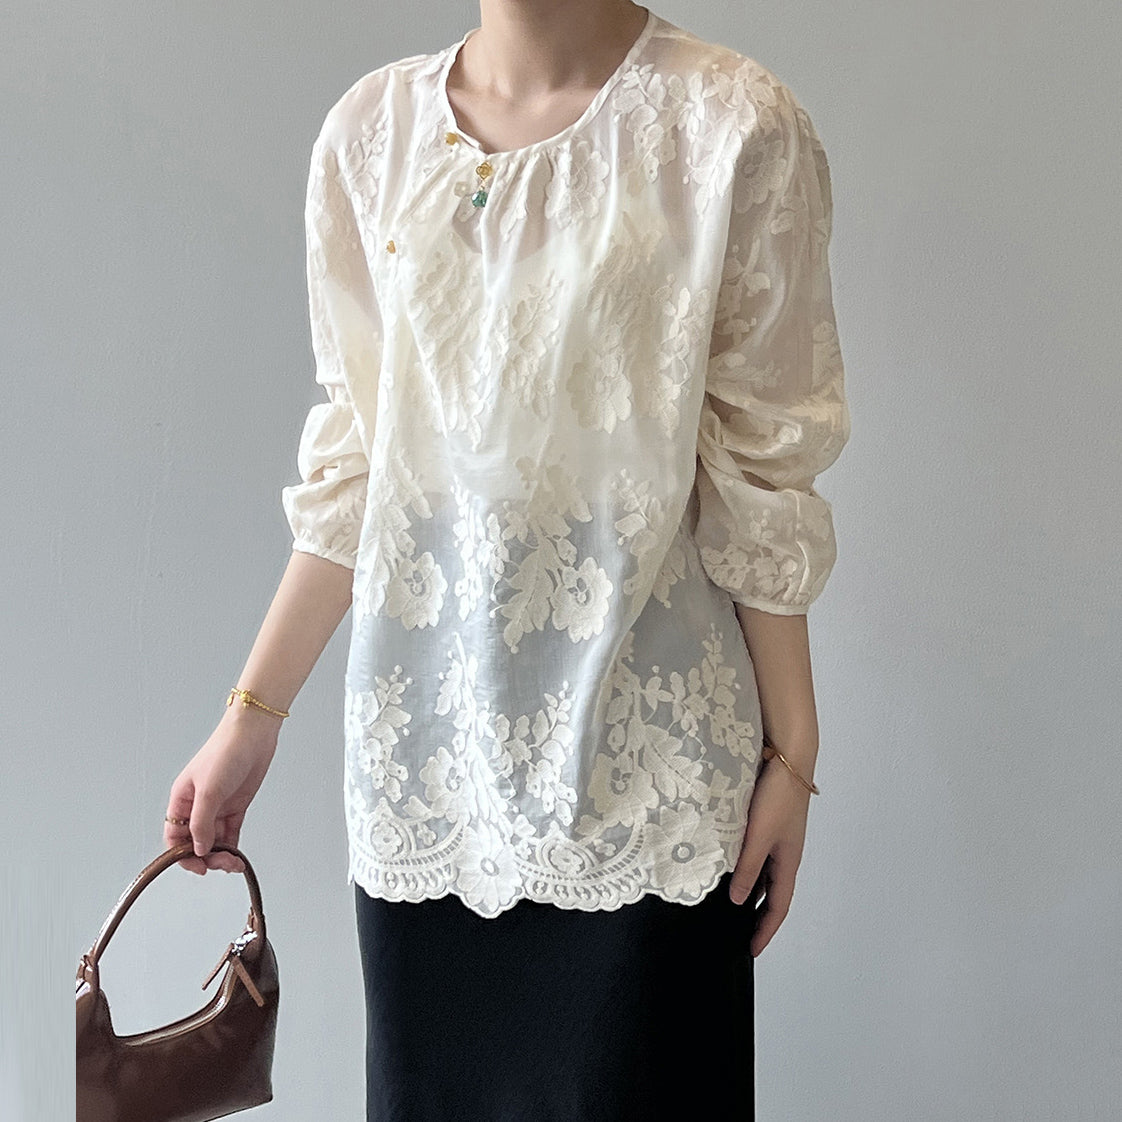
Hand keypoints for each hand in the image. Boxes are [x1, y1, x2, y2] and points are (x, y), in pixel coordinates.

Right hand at [163, 704, 280, 874]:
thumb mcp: (209, 791)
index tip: (197, 867)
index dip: (181, 855)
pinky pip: (230, 833)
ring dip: (221, 855)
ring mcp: (217, 807)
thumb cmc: (225, 753)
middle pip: (194, 842)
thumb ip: (201, 823)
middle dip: (205, 857)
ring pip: (214, 840)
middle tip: (221, 864)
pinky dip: (233, 847)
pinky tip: (238, 858)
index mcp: (181, 800)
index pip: (174, 836)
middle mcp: (197, 806)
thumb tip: (198, 849)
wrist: (253, 735)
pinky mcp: (235, 806)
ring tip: (234, 863)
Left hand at [728, 750, 813, 957]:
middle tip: (738, 933)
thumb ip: (747, 867)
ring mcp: (776, 837)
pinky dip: (743, 866)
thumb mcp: (760, 836)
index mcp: (788, 861)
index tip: (752, 950)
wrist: (787, 757)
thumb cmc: (779, 796)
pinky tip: (725, 865)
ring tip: (728, 906)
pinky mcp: (765, 822)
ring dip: (749, 890)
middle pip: (771, 893)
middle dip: (758, 915)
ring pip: (762, 873)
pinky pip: (755, 854)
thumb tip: (737, 900)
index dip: (766, 930)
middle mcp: (784, 853)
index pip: (778, 906)